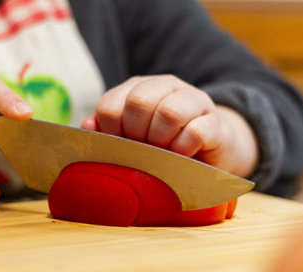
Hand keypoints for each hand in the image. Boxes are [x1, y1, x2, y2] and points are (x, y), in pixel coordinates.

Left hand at [81, 75, 257, 176]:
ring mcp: (193, 100)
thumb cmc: (164, 144)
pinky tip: (182, 155)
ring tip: (163, 152)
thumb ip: (108, 130)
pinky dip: (183, 149)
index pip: (110, 104)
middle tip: (143, 148)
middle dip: (136, 134)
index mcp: (138, 88)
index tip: (122, 146)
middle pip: (138, 102)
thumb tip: (87, 125)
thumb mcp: (133, 137)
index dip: (111, 131)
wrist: (210, 148)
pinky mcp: (215, 122)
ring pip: (169, 112)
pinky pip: (195, 132)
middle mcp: (165, 86)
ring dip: (160, 141)